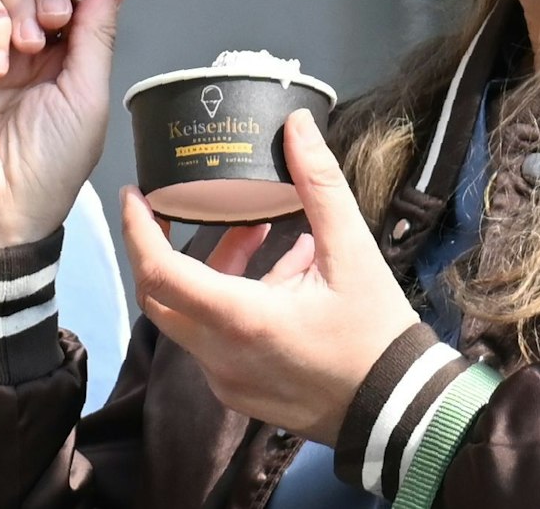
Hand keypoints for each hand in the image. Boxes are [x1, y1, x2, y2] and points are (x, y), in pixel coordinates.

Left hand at [121, 109, 419, 443]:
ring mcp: (228, 381)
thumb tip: (297, 125)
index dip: (138, 230)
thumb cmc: (377, 335)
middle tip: (178, 208)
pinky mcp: (242, 394)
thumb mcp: (353, 252)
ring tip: (260, 234)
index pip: (159, 273)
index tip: (135, 195)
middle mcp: (221, 356)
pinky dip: (230, 304)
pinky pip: (215, 342)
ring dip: (213, 272)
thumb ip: (319, 185)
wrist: (403, 413)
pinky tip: (280, 279)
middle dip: (168, 246)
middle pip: (161, 296)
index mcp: (240, 320)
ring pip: (191, 317)